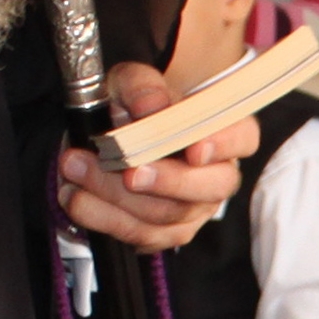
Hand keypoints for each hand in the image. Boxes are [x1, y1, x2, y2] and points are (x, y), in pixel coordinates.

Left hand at [54, 63, 255, 253]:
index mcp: (222, 130)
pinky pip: (141, 236)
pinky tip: (75, 197)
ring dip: (118, 198)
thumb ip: (142, 87)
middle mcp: (217, 174)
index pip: (242, 137)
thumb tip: (151, 107)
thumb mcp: (131, 81)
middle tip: (128, 172)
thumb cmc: (133, 105)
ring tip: (76, 169)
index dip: (224, 146)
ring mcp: (194, 209)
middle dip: (167, 181)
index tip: (195, 150)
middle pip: (212, 187)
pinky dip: (103, 218)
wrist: (113, 134)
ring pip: (170, 216)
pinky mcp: (165, 233)